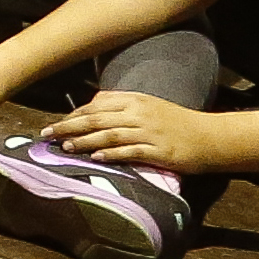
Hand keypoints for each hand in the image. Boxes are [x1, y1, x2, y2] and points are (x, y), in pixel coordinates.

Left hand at [42, 90, 219, 173]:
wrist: (210, 137)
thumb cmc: (177, 122)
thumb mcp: (149, 105)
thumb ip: (122, 103)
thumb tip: (93, 104)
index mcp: (135, 100)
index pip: (96, 105)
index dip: (73, 114)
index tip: (55, 123)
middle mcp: (139, 114)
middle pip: (97, 118)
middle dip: (69, 126)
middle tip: (48, 135)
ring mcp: (149, 132)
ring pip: (110, 135)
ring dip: (85, 141)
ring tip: (66, 147)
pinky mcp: (159, 151)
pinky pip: (130, 152)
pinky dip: (112, 154)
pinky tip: (96, 157)